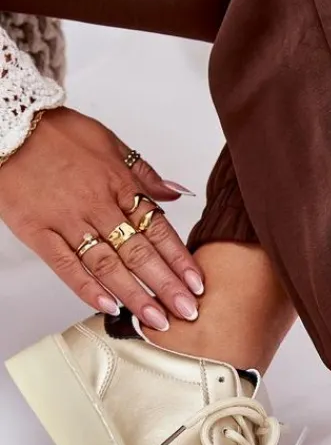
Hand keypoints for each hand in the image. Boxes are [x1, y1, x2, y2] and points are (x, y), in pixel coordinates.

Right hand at [0, 107, 203, 329]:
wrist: (9, 124)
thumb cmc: (58, 132)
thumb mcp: (110, 142)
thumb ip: (144, 173)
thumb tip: (177, 193)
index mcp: (119, 184)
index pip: (158, 229)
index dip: (179, 259)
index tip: (197, 283)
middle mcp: (98, 205)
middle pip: (139, 252)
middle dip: (167, 285)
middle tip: (188, 311)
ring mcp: (67, 220)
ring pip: (108, 264)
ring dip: (135, 295)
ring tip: (157, 320)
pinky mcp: (38, 231)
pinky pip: (66, 265)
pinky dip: (87, 288)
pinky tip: (109, 307)